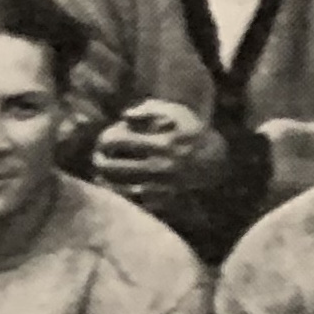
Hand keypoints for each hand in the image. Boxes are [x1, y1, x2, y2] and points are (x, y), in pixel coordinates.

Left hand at [95, 100, 232, 200]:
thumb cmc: (187, 131)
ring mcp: (163, 187)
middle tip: (98, 158)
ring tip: (102, 175)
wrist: (214, 161)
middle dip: (99, 161)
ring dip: (105, 181)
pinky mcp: (165, 201)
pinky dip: (121, 196)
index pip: (116, 141)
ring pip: (119, 188)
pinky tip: (115, 188)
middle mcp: (162, 166)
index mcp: (161, 143)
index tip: (104, 140)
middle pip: (112, 167)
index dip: (104, 139)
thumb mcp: (174, 113)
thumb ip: (147, 110)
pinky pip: (134, 203)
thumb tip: (124, 116)